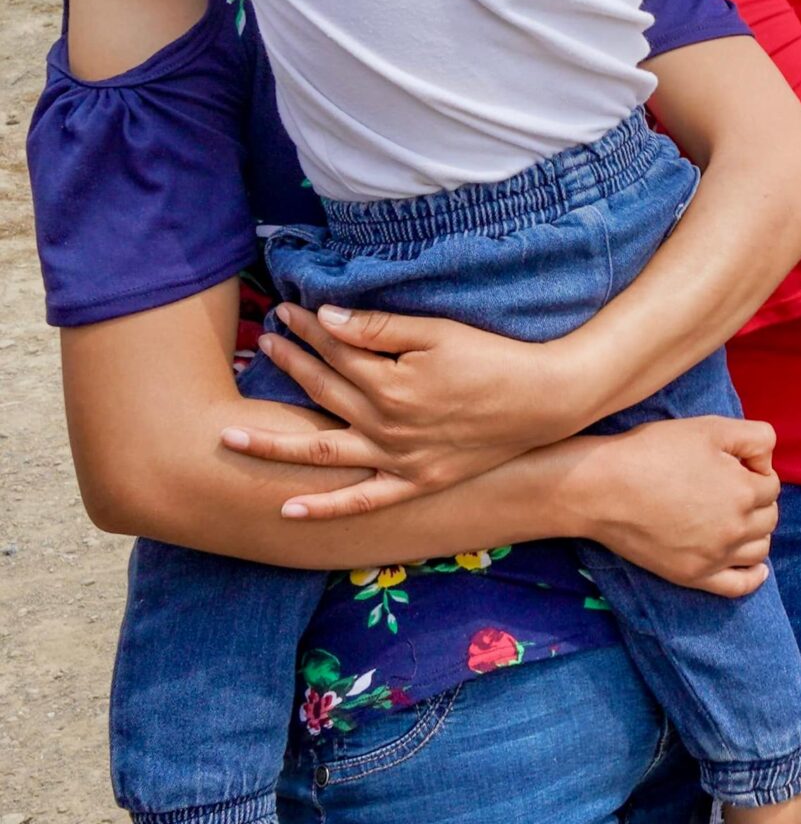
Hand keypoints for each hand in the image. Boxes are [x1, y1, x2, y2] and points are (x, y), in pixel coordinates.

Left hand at [223, 305, 595, 518]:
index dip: (307, 331)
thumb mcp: (439, 332)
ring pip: (322, 453)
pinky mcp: (415, 482)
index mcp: (390, 384)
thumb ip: (380, 327)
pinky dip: (325, 508)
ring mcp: (397, 459)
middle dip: (289, 366)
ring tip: (232, 436)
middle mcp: (384, 425)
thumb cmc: (494, 359)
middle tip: (261, 346)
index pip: (336, 352)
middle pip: (323, 393)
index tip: (285, 313)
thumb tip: (328, 317)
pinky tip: (289, 509)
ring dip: (274, 445)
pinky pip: (362, 501)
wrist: (544, 402)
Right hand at [569, 418, 781, 595]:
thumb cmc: (655, 451)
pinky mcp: (692, 576)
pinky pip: (737, 586)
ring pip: (759, 549)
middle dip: (757, 500)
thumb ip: (756, 437)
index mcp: (744, 492)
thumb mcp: (711, 428)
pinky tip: (755, 567)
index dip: (755, 470)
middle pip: (769, 517)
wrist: (603, 487)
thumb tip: (767, 462)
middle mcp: (735, 529)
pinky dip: (752, 577)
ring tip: (735, 517)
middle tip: (728, 487)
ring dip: (755, 532)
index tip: (731, 464)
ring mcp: (714, 556)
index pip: (772, 484)